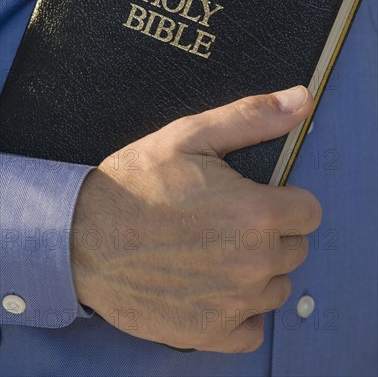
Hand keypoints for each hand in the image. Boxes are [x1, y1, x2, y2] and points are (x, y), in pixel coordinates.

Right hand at [71, 86, 320, 352]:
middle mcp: (253, 263)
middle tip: (226, 221)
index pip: (309, 211)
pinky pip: (253, 329)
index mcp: (256, 213)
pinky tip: (210, 288)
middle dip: (270, 233)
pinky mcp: (210, 333)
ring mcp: (233, 304)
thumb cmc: (136, 182)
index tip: (255, 197)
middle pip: (295, 249)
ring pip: (276, 287)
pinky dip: (239, 311)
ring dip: (256, 271)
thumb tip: (302, 99)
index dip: (284, 200)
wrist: (82, 236)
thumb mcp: (191, 135)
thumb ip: (253, 117)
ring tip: (214, 252)